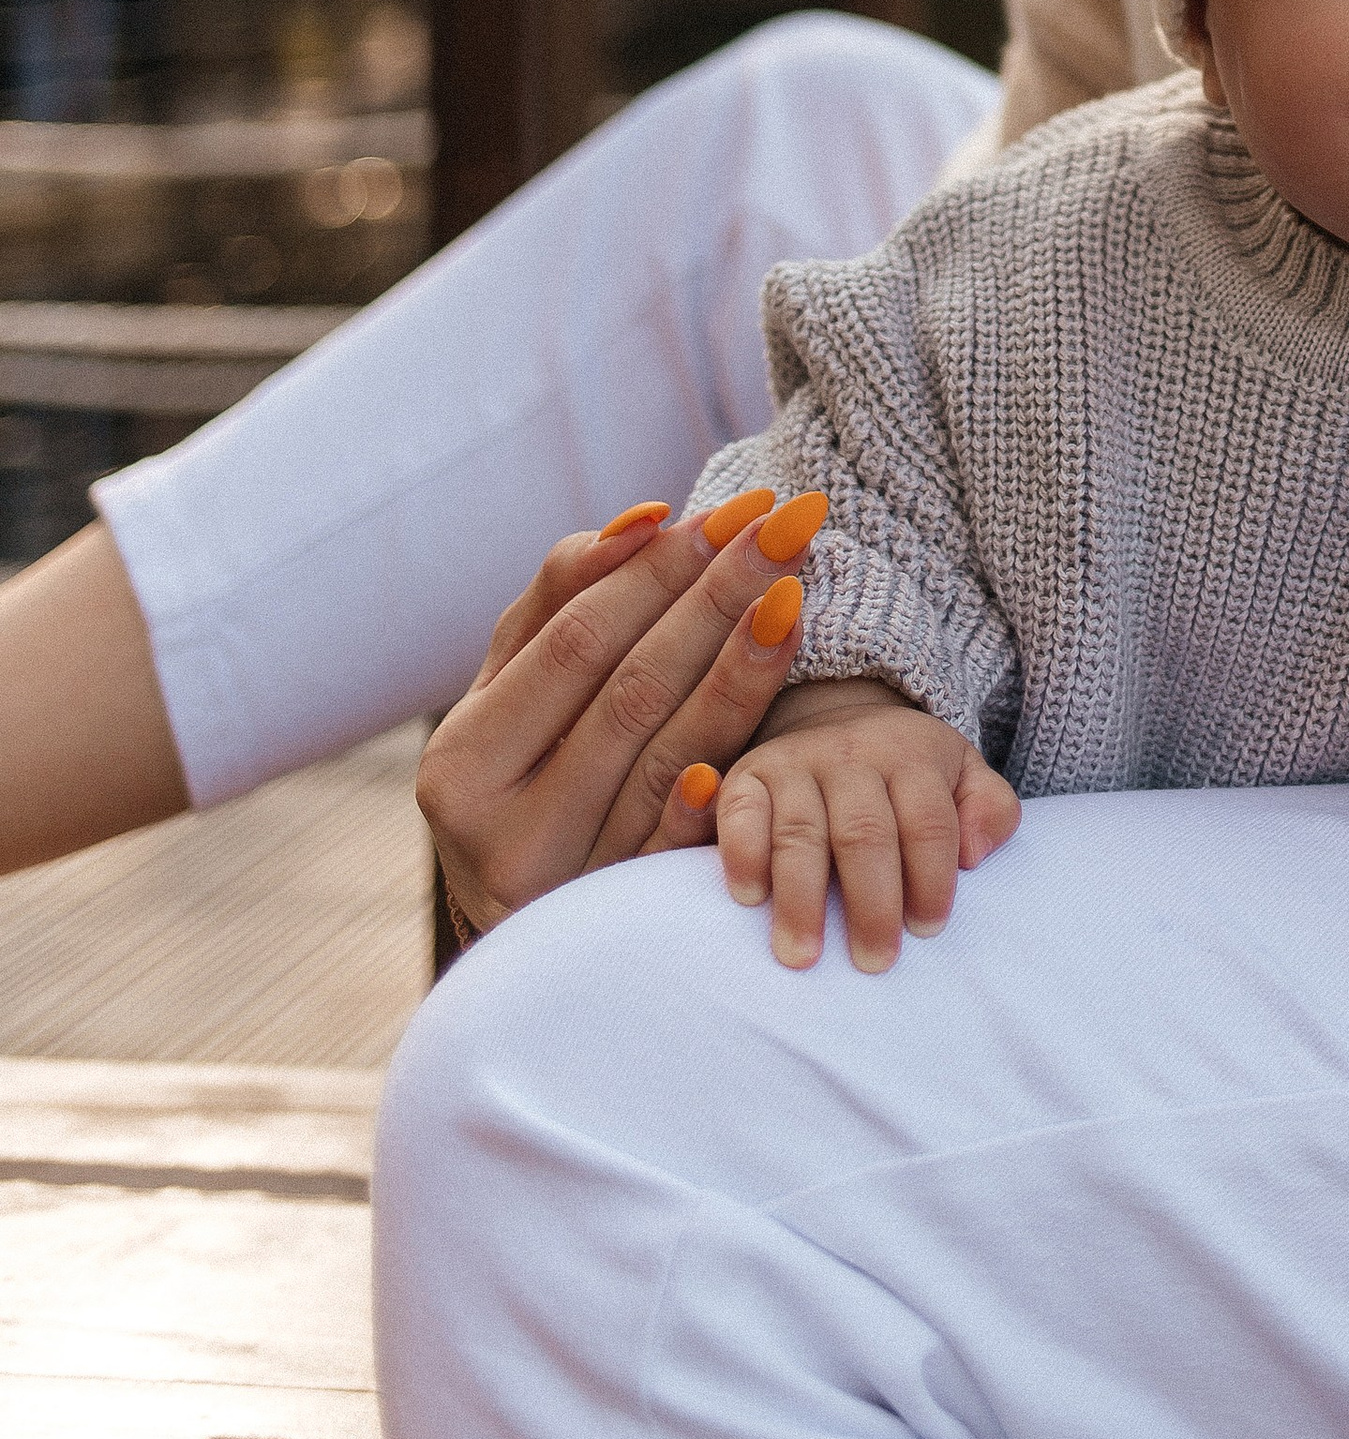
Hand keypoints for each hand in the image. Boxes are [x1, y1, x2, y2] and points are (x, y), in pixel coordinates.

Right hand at [416, 484, 828, 940]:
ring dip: (740, 671)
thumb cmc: (522, 766)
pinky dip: (705, 800)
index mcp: (463, 760)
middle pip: (631, 692)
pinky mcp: (623, 920)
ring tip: (795, 594)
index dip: (658, 571)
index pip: (575, 641)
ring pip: (668, 758)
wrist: (525, 929)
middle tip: (787, 525)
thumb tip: (648, 521)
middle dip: (715, 598)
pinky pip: (675, 850)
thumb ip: (561, 599)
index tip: (736, 509)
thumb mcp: (510, 690)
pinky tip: (745, 746)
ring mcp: (567, 882)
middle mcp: (501, 828)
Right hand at [651, 675, 1020, 969]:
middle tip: (874, 961)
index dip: (930, 880)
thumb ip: (990, 809)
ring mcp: (796, 761)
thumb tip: (976, 856)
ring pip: (800, 832)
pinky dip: (742, 854)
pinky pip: (740, 813)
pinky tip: (750, 898)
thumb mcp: (962, 775)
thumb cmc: (907, 773)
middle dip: (871, 903)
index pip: (927, 823)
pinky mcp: (748, 774)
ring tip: (804, 957)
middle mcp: (852, 752)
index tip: (927, 931)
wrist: (836, 716)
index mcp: (911, 753)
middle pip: (864, 833)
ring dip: (801, 899)